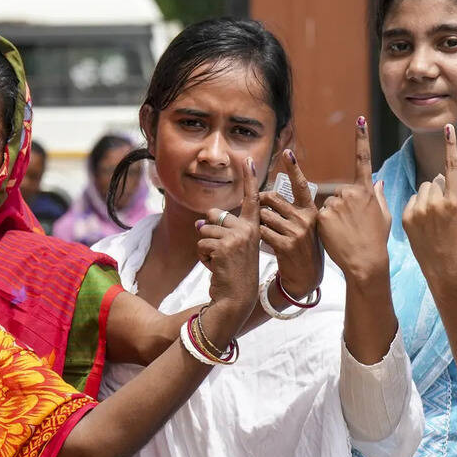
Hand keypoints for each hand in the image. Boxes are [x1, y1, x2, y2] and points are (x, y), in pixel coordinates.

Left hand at [196, 157, 260, 335]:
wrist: (237, 298)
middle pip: (215, 217)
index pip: (251, 199)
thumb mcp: (232, 247)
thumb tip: (201, 219)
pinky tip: (215, 268)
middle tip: (222, 256)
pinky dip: (203, 258)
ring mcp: (238, 237)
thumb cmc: (234, 274)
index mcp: (255, 228)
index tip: (247, 158)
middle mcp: (249, 230)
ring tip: (219, 263)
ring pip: (205, 231)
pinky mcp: (224, 246)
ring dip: (205, 249)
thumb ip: (222, 229)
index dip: (248, 178)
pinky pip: (201, 244)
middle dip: (210, 234)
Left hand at [260, 148, 322, 298]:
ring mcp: (297, 232)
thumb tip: (269, 197)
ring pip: (264, 215)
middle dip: (261, 203)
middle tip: (257, 211)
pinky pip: (263, 231)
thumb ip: (293, 212)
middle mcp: (306, 219)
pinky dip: (258, 236)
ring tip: (263, 232)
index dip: (294, 168)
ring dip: (258, 222)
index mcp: (312, 211)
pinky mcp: (286, 244)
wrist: (307, 278)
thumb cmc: (303, 251)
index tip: (287, 152)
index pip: (301, 185)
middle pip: (273, 199)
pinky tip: (263, 243)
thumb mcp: (305, 228)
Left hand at [319, 116, 390, 282]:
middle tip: (352, 226)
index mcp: (367, 191)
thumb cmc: (377, 241)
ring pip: (329, 204)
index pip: (364, 159)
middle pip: (340, 193)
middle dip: (342, 206)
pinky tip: (335, 235)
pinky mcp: (323, 214)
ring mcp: (336, 203)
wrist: (365, 262)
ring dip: (333, 216)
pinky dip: (324, 224)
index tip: (360, 120)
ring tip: (344, 232)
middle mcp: (351, 192)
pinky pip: (320, 214)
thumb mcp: (384, 217)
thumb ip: (379, 197)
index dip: (362, 139)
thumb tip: (379, 181)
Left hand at [402, 123, 456, 279]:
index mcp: (455, 201)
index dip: (450, 145)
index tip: (448, 128)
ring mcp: (419, 210)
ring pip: (422, 190)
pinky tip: (423, 224)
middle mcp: (436, 203)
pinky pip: (411, 200)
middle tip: (444, 210)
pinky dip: (417, 207)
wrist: (445, 268)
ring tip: (434, 219)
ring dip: (427, 197)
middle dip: (439, 190)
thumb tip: (445, 175)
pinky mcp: (406, 217)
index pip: (452, 167)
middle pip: (434, 180)